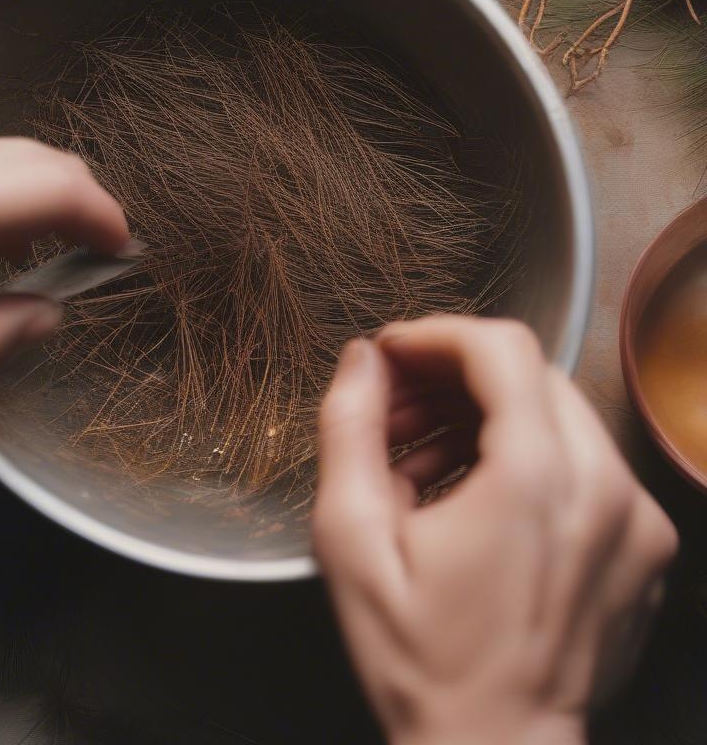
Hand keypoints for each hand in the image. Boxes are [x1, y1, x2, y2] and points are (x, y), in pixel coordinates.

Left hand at [0, 135, 127, 403]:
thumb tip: (47, 316)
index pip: (42, 186)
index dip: (100, 216)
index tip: (121, 254)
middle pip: (32, 156)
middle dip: (81, 203)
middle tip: (93, 261)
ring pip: (3, 151)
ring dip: (40, 197)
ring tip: (40, 261)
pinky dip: (0, 192)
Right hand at [314, 317, 677, 744]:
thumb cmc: (419, 658)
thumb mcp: (352, 541)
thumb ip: (349, 430)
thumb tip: (364, 360)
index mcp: (537, 479)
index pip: (500, 347)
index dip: (435, 336)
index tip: (390, 357)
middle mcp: (606, 487)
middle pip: (530, 374)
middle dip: (452, 377)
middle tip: (395, 412)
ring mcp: (637, 519)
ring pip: (558, 414)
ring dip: (485, 417)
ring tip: (422, 463)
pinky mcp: (646, 547)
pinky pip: (585, 463)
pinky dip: (526, 457)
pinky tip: (472, 500)